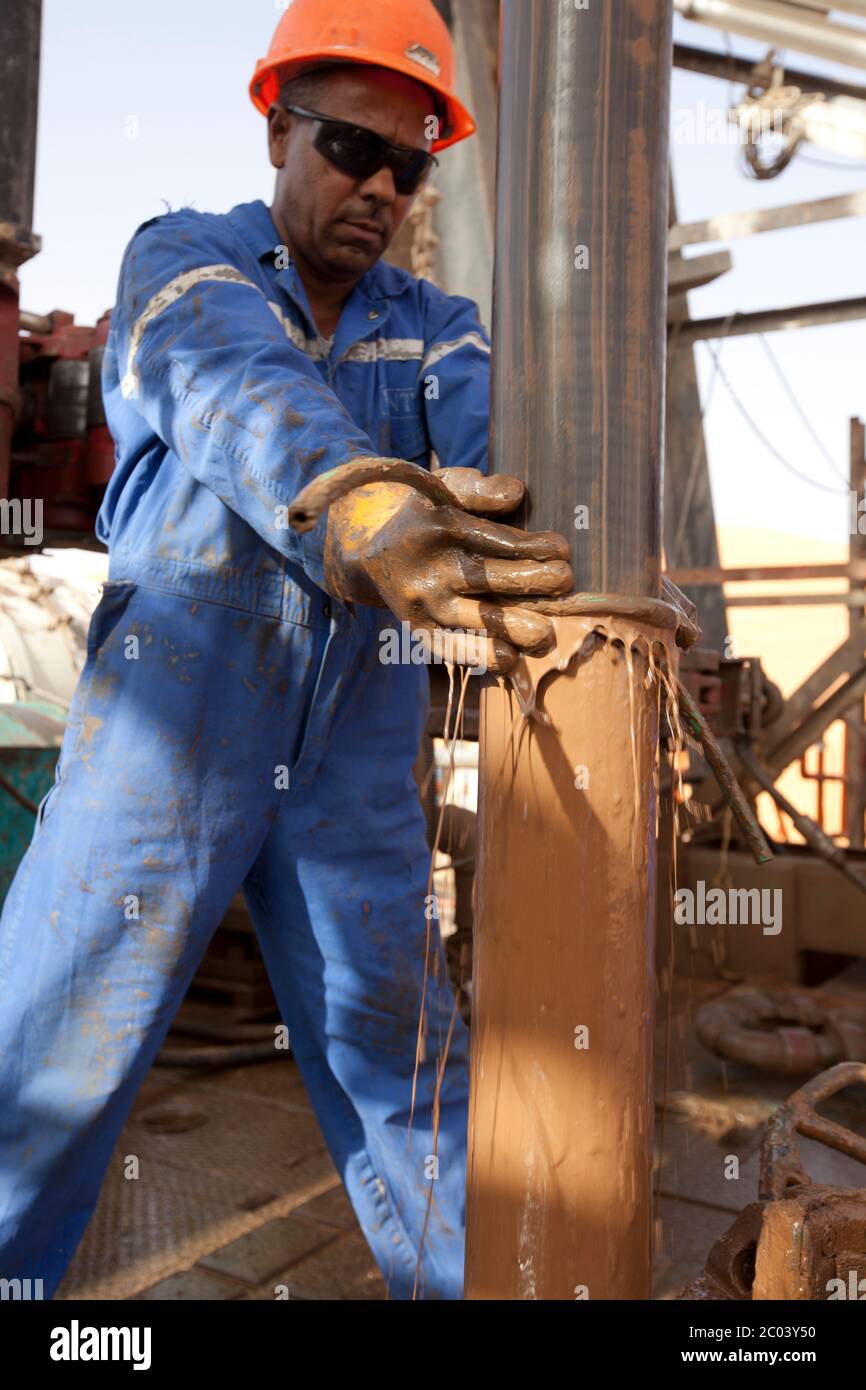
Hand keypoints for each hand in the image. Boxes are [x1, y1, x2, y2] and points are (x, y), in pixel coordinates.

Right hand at [323, 466, 573, 671]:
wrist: (367, 543)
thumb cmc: (424, 509)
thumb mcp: (445, 485)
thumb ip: (480, 489)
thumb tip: (516, 494)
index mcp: (437, 526)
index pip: (491, 539)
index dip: (531, 546)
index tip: (563, 550)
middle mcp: (427, 568)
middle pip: (485, 578)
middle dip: (529, 581)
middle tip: (565, 581)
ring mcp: (422, 602)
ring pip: (470, 618)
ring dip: (510, 627)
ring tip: (544, 635)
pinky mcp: (417, 627)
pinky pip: (448, 646)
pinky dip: (476, 655)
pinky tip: (508, 661)